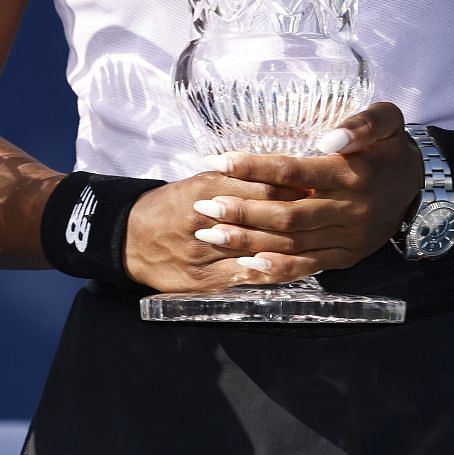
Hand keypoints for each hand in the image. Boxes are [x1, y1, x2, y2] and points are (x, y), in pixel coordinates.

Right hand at [123, 169, 308, 294]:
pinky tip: (290, 270)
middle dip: (299, 217)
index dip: (294, 187)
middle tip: (326, 214)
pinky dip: (269, 273)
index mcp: (205, 187)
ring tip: (318, 242)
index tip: (318, 184)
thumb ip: (233, 180)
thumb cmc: (167, 207)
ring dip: (291, 247)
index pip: (262, 186)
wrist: (127, 238)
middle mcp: (204, 218)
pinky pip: (243, 277)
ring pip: (257, 249)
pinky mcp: (201, 281)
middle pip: (264, 218)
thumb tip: (279, 174)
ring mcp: (203, 252)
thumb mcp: (196, 183)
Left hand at [192, 102, 423, 283]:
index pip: (293, 171)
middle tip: (203, 206)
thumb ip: (362, 124)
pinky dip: (278, 268)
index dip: (254, 167)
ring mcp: (347, 237)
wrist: (422, 187)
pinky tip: (246, 265)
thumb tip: (329, 139)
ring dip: (248, 241)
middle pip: (286, 214)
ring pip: (292, 243)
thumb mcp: (388, 121)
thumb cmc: (392, 147)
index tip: (219, 161)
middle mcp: (349, 209)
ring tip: (209, 234)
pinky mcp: (346, 255)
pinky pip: (309, 265)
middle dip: (241, 212)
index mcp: (351, 174)